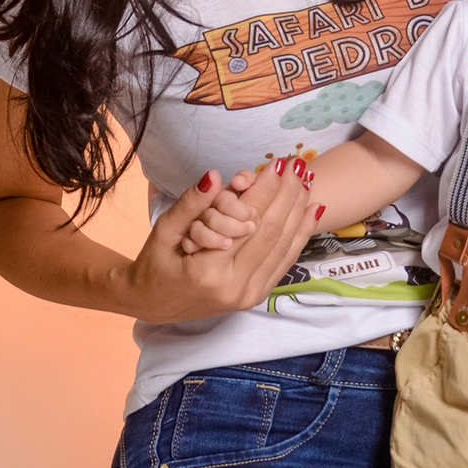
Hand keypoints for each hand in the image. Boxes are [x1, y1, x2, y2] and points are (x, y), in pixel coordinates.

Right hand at [119, 153, 322, 322]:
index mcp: (208, 272)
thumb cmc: (156, 264)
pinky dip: (300, 234)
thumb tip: (214, 175)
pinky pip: (285, 261)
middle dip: (288, 195)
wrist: (155, 304)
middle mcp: (234, 287)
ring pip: (284, 247)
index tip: (278, 163)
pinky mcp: (257, 295)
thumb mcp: (164, 230)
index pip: (247, 221)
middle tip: (298, 165)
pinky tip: (312, 211)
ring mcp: (249, 295)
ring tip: (309, 181)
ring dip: (299, 211)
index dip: (265, 189)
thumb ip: (190, 203)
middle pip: (271, 232)